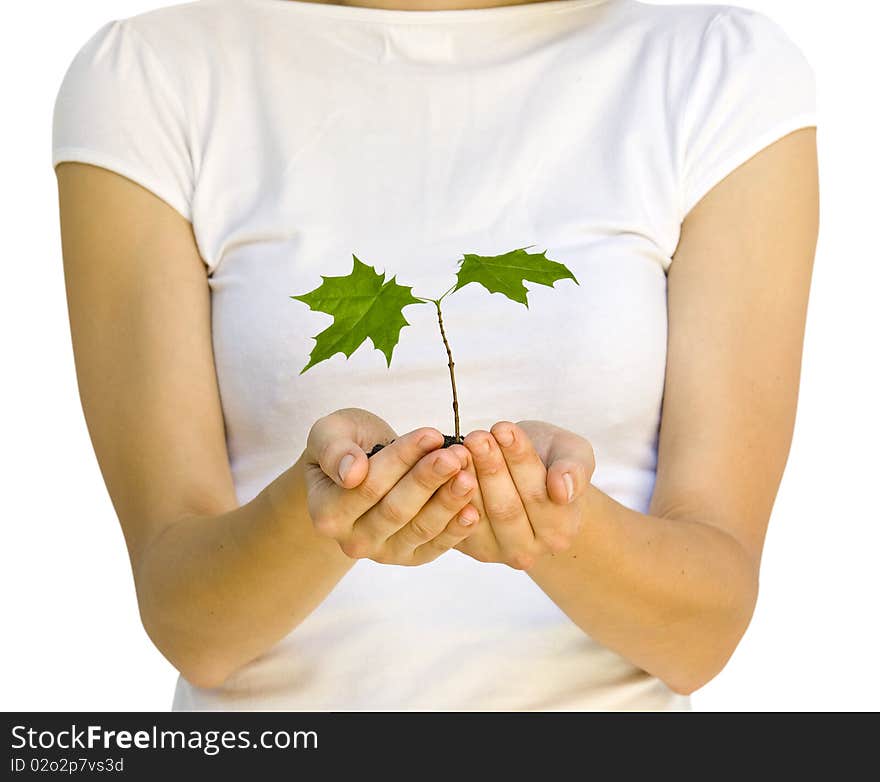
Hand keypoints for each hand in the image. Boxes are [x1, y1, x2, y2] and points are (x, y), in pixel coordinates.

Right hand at [302, 408, 481, 565]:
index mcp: (326, 512)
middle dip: (429, 480)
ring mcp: (383, 553)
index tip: (431, 434)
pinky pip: (435, 546)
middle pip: (396, 510)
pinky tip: (473, 510)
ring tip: (468, 475)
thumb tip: (351, 473)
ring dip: (447, 502)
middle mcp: (352, 541)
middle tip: (457, 455)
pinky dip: (456, 530)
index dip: (402, 459)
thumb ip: (334, 450)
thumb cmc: (347, 445)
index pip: (369, 485)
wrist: (360, 469)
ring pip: (419, 529)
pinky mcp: (411, 557)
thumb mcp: (330, 433)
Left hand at [454, 420, 595, 569]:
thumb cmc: (552, 462)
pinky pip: (453, 520)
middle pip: (506, 507)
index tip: (503, 428)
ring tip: (459, 447)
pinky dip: (447, 492)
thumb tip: (563, 490)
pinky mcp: (466, 546)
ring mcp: (494, 552)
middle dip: (490, 468)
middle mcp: (527, 551)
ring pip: (478, 513)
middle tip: (476, 436)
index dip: (519, 459)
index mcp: (560, 531)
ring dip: (466, 477)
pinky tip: (444, 466)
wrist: (529, 478)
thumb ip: (574, 471)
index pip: (538, 493)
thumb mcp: (574, 455)